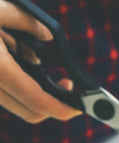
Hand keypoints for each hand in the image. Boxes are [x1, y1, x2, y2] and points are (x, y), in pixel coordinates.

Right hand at [0, 0, 78, 122]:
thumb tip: (47, 36)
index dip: (63, 108)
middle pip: (31, 112)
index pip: (38, 101)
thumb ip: (26, 22)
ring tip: (29, 54)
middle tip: (66, 84)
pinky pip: (4, 92)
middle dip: (54, 103)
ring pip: (17, 103)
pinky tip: (11, 53)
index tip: (80, 107)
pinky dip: (17, 81)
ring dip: (34, 89)